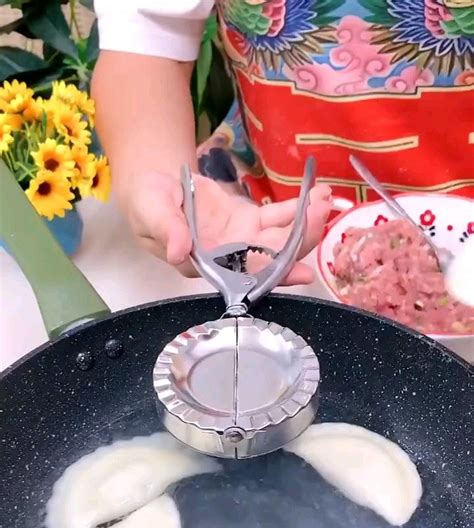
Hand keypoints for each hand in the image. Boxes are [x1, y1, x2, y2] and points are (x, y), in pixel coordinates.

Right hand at [126, 171, 331, 284]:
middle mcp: (230, 261)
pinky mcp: (250, 222)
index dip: (272, 276)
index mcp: (205, 266)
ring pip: (280, 241)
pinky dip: (298, 210)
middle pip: (271, 260)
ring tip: (324, 201)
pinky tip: (316, 196)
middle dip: (299, 243)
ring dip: (305, 225)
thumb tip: (182, 252)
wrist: (155, 186)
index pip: (243, 277)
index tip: (300, 272)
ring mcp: (243, 242)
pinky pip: (278, 219)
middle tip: (320, 218)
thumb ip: (166, 229)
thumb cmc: (147, 202)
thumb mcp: (150, 211)